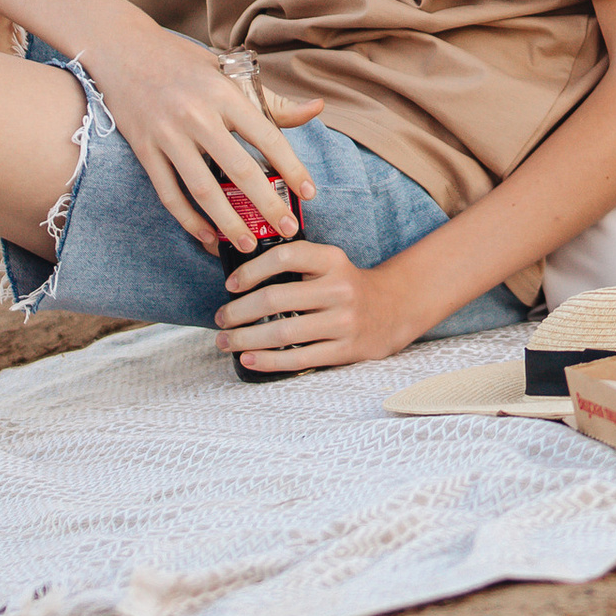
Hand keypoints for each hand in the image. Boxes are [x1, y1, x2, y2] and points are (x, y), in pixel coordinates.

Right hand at [80, 15, 321, 251]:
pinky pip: (169, 194)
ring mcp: (167, 136)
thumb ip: (271, 99)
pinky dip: (188, 220)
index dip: (292, 167)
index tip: (309, 192)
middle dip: (267, 204)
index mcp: (224, 93)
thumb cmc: (183, 61)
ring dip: (228, 222)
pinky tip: (207, 236)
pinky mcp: (144, 150)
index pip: (267, 136)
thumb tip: (317, 109)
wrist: (124, 50)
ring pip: (203, 189)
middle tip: (288, 229)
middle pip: (238, 170)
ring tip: (250, 245)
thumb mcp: (229, 71)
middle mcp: (197, 116)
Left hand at [216, 239, 425, 372]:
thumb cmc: (347, 286)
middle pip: (275, 299)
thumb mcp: (330, 264)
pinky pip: (298, 358)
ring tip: (226, 341)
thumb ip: (297, 265)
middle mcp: (340, 288)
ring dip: (245, 338)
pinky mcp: (345, 350)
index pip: (286, 255)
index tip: (231, 284)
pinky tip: (248, 358)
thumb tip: (241, 278)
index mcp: (333, 260)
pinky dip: (267, 360)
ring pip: (282, 332)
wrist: (395, 308)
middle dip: (238, 311)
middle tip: (221, 319)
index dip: (252, 269)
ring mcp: (344, 321)